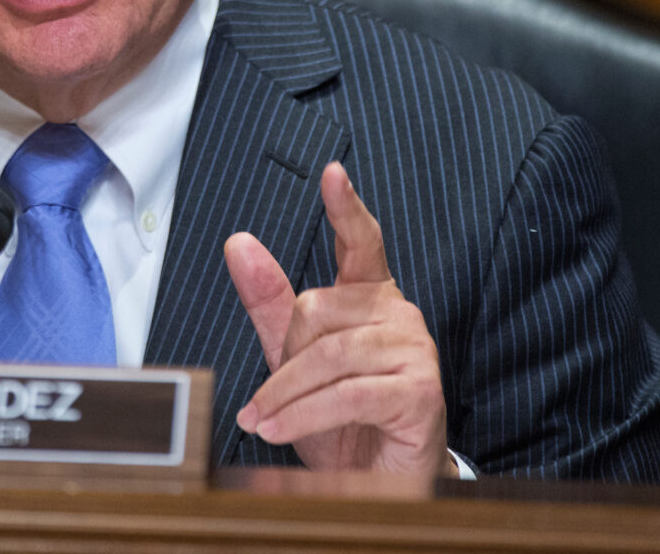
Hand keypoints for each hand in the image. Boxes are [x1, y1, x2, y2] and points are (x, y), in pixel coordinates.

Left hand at [224, 162, 452, 475]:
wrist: (375, 486)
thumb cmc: (341, 420)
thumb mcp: (294, 360)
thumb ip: (269, 302)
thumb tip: (239, 243)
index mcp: (371, 297)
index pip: (361, 242)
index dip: (345, 208)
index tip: (332, 173)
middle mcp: (399, 313)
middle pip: (318, 312)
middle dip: (283, 359)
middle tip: (269, 398)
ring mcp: (415, 350)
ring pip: (329, 356)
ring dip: (284, 395)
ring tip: (261, 421)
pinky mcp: (420, 390)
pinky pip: (348, 393)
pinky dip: (304, 414)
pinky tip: (279, 430)